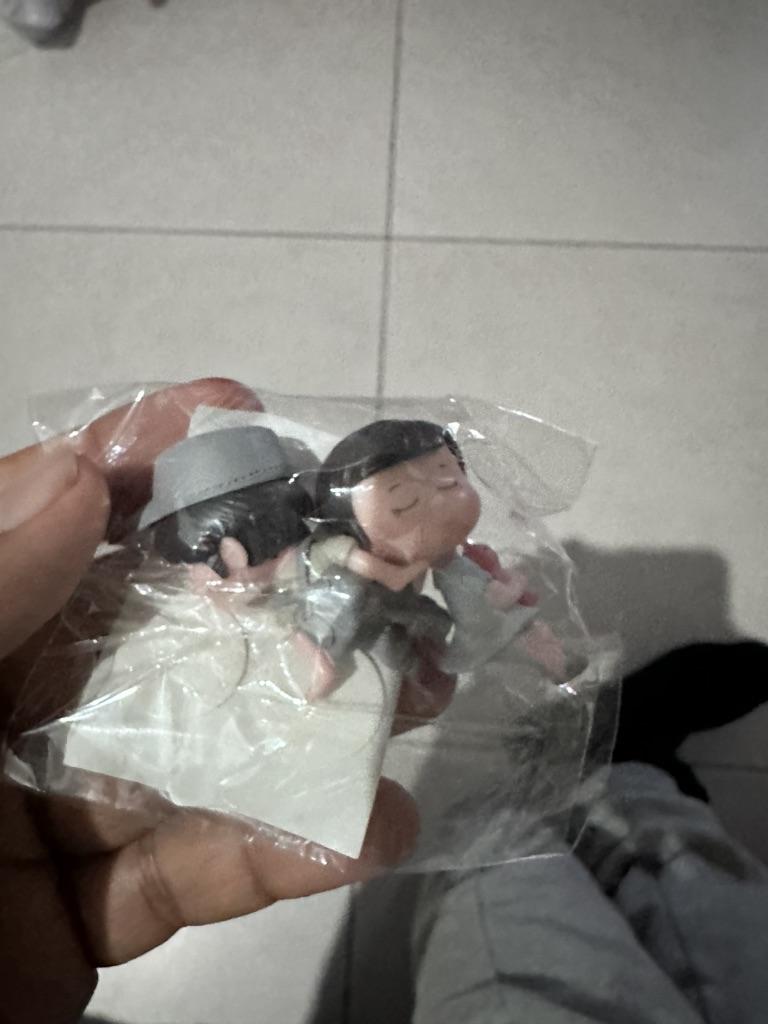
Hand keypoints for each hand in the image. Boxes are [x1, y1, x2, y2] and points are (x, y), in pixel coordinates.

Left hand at [0, 379, 417, 1023]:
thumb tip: (82, 473)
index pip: (60, 523)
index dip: (147, 462)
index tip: (242, 416)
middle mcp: (11, 703)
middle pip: (156, 629)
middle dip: (270, 591)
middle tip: (379, 561)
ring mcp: (56, 806)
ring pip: (199, 748)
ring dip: (309, 724)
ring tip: (414, 690)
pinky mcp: (92, 911)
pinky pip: (192, 873)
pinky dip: (278, 855)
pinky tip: (364, 832)